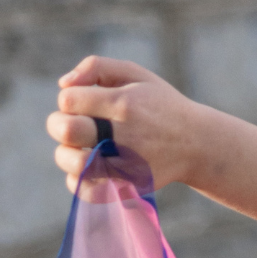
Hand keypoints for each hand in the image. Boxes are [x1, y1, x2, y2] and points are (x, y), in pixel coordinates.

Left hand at [46, 56, 206, 194]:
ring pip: (74, 163)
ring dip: (65, 155)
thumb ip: (96, 66)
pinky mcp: (127, 185)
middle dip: (58, 125)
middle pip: (66, 131)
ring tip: (78, 149)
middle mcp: (123, 134)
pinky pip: (87, 191)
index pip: (68, 100)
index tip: (83, 104)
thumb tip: (63, 84)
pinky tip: (87, 169)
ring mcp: (126, 164)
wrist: (197, 144)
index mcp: (123, 103)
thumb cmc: (160, 105)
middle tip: (72, 126)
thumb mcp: (136, 74)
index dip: (69, 100)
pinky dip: (78, 181)